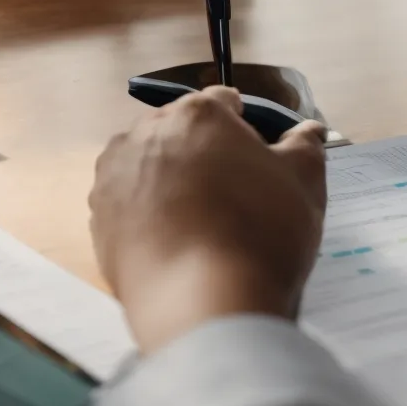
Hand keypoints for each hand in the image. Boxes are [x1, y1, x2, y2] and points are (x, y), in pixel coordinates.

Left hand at [89, 85, 329, 354]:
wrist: (201, 303)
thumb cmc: (259, 232)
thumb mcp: (304, 183)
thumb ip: (305, 147)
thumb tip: (308, 132)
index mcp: (197, 113)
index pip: (223, 101)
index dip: (245, 127)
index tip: (257, 158)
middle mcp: (145, 133)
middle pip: (180, 131)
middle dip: (203, 152)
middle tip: (232, 194)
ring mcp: (114, 177)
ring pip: (150, 166)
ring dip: (172, 181)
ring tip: (202, 223)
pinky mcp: (98, 220)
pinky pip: (129, 205)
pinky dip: (149, 215)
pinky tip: (176, 245)